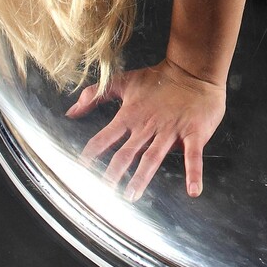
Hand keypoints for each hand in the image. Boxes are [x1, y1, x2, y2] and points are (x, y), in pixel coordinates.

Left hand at [66, 60, 225, 200]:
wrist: (195, 70)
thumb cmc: (160, 78)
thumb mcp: (125, 81)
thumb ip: (96, 94)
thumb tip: (70, 111)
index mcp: (130, 115)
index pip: (104, 138)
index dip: (90, 154)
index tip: (80, 172)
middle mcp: (148, 126)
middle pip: (126, 153)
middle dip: (113, 173)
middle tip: (103, 194)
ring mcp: (171, 130)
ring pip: (153, 157)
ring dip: (142, 177)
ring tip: (132, 196)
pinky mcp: (194, 132)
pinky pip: (193, 155)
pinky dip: (194, 173)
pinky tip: (193, 190)